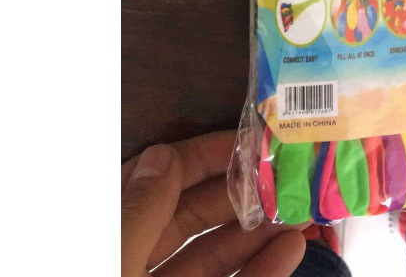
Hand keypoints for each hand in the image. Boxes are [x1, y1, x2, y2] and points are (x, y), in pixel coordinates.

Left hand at [122, 130, 305, 276]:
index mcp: (109, 232)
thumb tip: (163, 155)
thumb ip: (136, 213)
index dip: (199, 158)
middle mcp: (134, 257)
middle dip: (237, 193)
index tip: (244, 142)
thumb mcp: (110, 258)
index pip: (154, 181)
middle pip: (190, 215)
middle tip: (281, 175)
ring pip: (212, 253)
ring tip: (296, 211)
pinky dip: (261, 272)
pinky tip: (290, 250)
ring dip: (256, 232)